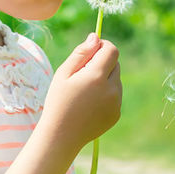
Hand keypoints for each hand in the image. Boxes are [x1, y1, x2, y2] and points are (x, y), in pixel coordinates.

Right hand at [39, 33, 121, 147]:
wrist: (61, 136)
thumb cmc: (58, 102)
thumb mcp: (64, 74)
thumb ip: (81, 53)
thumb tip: (96, 38)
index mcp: (97, 76)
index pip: (112, 50)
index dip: (103, 46)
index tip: (91, 51)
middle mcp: (112, 89)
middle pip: (115, 64)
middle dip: (102, 63)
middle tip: (82, 75)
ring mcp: (116, 103)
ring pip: (116, 80)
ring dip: (104, 79)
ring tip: (84, 93)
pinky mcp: (116, 114)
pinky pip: (115, 95)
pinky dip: (106, 94)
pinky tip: (89, 104)